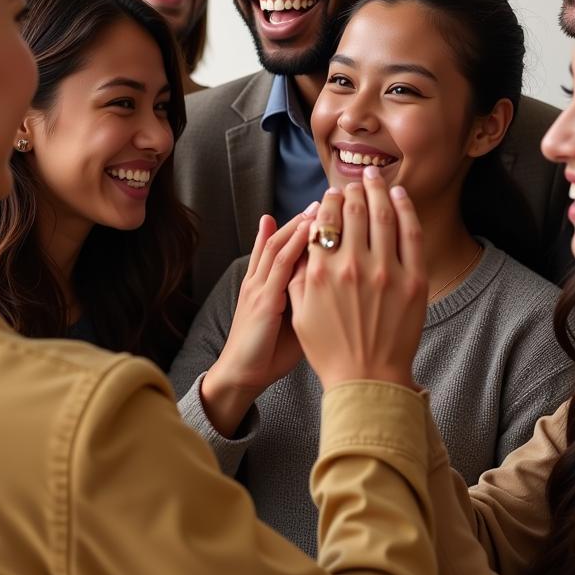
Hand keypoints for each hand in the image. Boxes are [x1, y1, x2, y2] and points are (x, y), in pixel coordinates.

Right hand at [201, 204, 315, 435]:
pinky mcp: (264, 300)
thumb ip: (306, 300)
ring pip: (280, 245)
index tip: (320, 211)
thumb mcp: (291, 322)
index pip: (282, 248)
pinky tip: (309, 231)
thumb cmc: (268, 354)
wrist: (241, 376)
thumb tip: (333, 286)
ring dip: (299, 224)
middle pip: (281, 239)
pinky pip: (280, 265)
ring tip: (317, 207)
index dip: (299, 228)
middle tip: (323, 199)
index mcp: (266, 285)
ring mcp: (260, 287)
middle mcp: (260, 280)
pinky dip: (295, 244)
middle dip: (301, 218)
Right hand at [290, 168, 425, 390]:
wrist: (367, 380)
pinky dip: (405, 210)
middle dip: (354, 189)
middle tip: (355, 180)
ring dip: (378, 190)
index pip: (324, 220)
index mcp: (321, 272)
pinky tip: (400, 197)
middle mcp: (352, 266)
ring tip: (375, 178)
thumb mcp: (300, 311)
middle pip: (354, 210)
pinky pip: (411, 235)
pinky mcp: (413, 281)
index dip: (328, 200)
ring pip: (383, 215)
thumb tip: (304, 238)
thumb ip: (298, 273)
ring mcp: (386, 272)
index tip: (332, 193)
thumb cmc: (329, 349)